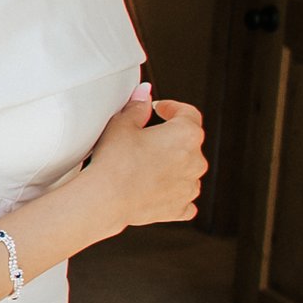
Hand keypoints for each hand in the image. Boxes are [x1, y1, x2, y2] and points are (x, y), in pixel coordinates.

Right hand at [85, 83, 206, 231]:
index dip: (173, 108)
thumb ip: (138, 107)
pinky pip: (183, 197)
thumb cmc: (115, 162)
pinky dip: (173, 192)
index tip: (161, 109)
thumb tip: (143, 95)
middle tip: (146, 139)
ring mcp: (190, 186)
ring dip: (173, 166)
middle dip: (170, 139)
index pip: (189, 113)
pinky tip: (156, 189)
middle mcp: (195, 160)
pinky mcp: (180, 207)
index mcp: (186, 134)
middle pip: (189, 143)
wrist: (107, 199)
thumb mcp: (122, 124)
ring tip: (146, 165)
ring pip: (187, 170)